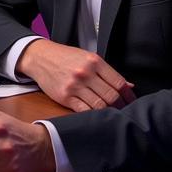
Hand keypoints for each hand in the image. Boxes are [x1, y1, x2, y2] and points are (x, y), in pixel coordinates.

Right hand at [17, 38, 135, 111]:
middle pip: (111, 96)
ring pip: (100, 105)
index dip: (128, 95)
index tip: (130, 101)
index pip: (119, 83)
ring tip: (111, 113)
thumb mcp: (87, 57)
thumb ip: (107, 72)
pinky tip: (96, 114)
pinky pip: (84, 110)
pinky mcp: (65, 96)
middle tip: (123, 110)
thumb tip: (128, 85)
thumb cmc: (64, 57)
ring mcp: (74, 86)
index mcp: (94, 62)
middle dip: (120, 105)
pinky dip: (93, 114)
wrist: (40, 58)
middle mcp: (85, 73)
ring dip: (108, 111)